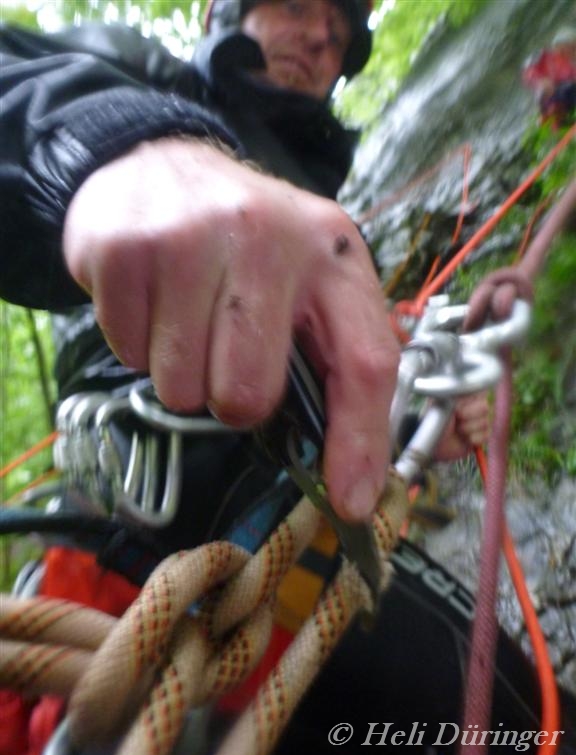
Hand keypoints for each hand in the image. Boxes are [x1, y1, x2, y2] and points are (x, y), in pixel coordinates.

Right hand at [63, 138, 399, 522]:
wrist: (163, 167)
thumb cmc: (248, 241)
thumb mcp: (310, 280)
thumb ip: (332, 358)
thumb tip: (352, 477)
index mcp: (334, 254)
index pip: (364, 362)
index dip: (360, 442)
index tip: (350, 501)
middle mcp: (268, 237)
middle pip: (247, 395)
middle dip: (231, 398)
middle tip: (225, 351)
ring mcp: (190, 237)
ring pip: (179, 387)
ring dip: (181, 371)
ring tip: (187, 315)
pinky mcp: (125, 248)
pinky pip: (128, 354)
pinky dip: (139, 344)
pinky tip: (154, 298)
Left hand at [434, 392, 490, 461]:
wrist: (434, 441)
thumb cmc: (434, 420)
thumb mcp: (437, 403)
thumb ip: (449, 392)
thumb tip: (462, 387)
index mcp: (467, 395)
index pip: (479, 392)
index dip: (468, 401)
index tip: (456, 407)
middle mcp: (476, 406)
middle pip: (484, 408)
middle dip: (467, 416)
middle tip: (455, 419)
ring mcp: (480, 421)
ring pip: (485, 422)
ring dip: (468, 428)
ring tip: (457, 429)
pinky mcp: (482, 436)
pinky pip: (486, 435)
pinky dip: (473, 438)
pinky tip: (464, 438)